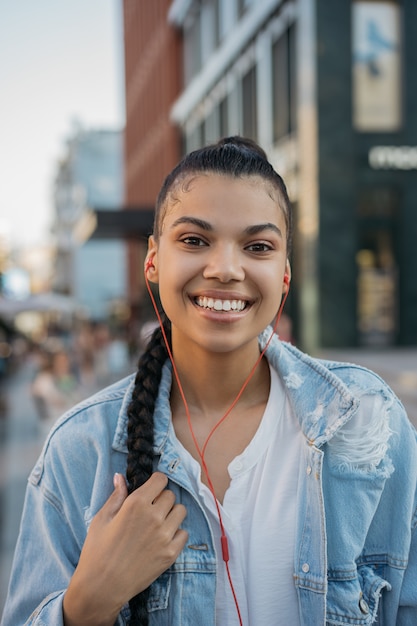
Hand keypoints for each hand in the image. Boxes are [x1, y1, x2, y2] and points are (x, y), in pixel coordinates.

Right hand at [63, 472, 187, 625]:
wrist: (101, 588)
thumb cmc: (97, 551)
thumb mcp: (102, 519)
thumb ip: (116, 496)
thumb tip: (121, 477)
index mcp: (136, 504)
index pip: (161, 480)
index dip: (155, 483)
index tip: (151, 489)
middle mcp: (154, 516)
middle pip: (170, 495)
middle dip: (161, 499)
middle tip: (150, 510)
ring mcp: (165, 536)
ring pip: (180, 511)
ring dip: (171, 514)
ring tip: (157, 524)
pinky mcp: (171, 553)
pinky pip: (184, 533)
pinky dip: (176, 534)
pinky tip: (161, 539)